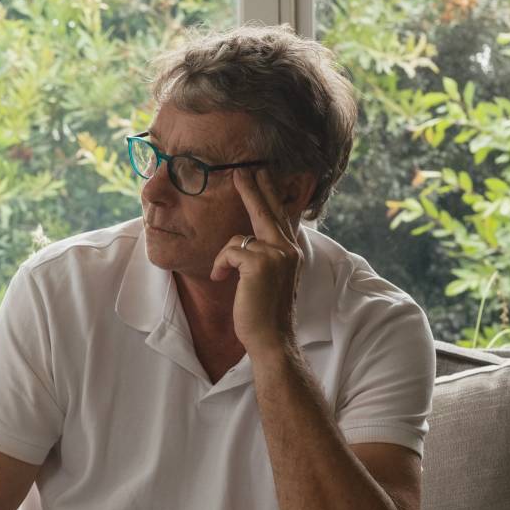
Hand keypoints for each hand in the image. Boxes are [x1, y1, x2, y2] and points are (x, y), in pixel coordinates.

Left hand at [213, 167, 305, 355]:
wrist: (272, 339)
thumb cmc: (264, 313)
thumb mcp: (268, 279)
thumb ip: (264, 257)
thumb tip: (248, 241)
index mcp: (290, 251)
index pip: (278, 215)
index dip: (269, 194)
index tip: (262, 175)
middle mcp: (288, 248)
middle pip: (266, 210)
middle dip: (252, 188)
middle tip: (241, 170)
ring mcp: (277, 254)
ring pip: (238, 237)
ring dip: (224, 258)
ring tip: (222, 277)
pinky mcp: (260, 262)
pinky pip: (229, 251)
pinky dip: (219, 265)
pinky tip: (220, 279)